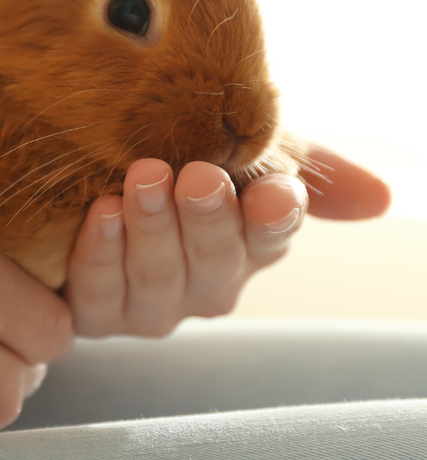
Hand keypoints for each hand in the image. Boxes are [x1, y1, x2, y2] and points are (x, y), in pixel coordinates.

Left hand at [64, 145, 389, 336]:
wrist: (81, 168)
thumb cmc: (169, 155)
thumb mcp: (234, 146)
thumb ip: (304, 166)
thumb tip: (379, 196)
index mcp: (245, 244)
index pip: (271, 237)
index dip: (273, 218)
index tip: (272, 192)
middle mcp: (203, 284)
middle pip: (215, 261)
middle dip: (208, 218)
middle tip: (198, 176)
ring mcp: (150, 305)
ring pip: (157, 276)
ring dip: (153, 227)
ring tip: (142, 180)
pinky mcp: (95, 313)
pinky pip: (100, 291)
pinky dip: (101, 251)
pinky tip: (101, 212)